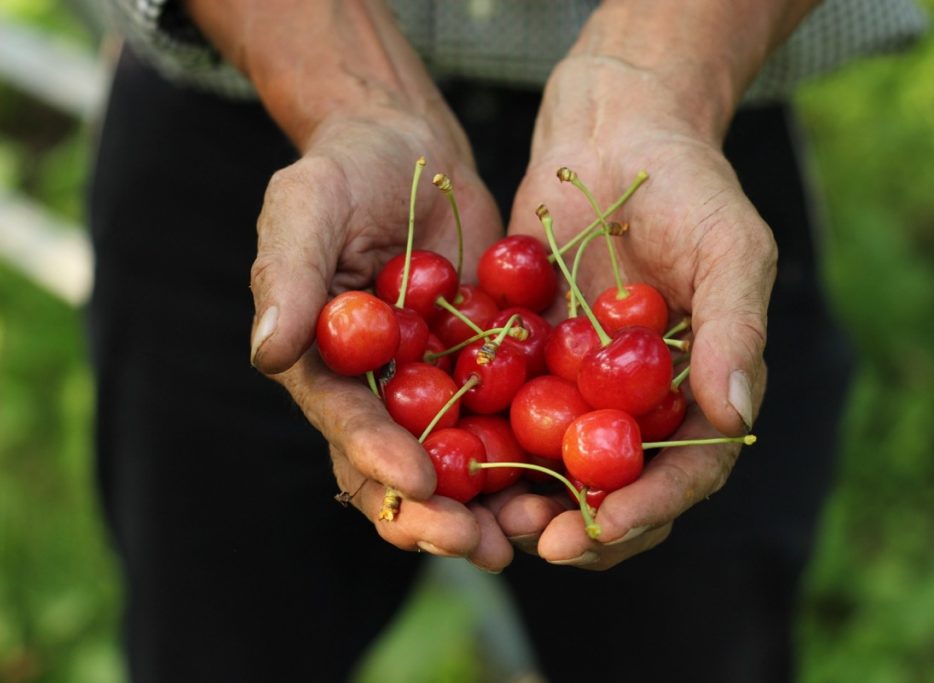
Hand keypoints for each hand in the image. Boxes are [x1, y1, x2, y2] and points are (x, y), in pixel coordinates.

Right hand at [248, 110, 512, 571]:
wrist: (411, 151)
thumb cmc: (343, 172)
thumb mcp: (306, 206)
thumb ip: (286, 273)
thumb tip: (270, 351)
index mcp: (328, 371)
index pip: (347, 428)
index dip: (377, 458)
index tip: (416, 482)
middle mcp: (382, 395)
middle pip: (404, 472)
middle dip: (438, 516)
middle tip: (479, 545)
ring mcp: (439, 388)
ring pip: (464, 464)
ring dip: (495, 506)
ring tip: (534, 530)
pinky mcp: (490, 371)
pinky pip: (515, 418)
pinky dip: (542, 452)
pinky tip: (577, 477)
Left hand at [495, 52, 775, 567]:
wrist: (613, 133)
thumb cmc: (689, 183)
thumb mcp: (728, 245)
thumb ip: (734, 327)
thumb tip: (736, 412)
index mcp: (701, 391)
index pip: (686, 472)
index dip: (649, 508)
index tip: (603, 524)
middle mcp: (640, 404)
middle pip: (617, 489)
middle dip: (580, 524)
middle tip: (536, 539)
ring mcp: (582, 388)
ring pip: (555, 468)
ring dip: (526, 499)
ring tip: (489, 515)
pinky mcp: (529, 362)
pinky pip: (505, 414)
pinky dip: (483, 442)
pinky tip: (449, 457)